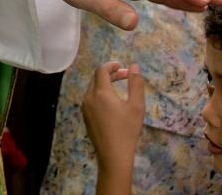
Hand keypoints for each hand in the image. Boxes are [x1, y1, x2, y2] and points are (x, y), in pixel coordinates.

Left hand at [82, 62, 144, 184]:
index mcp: (100, 93)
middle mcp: (88, 97)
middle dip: (109, 74)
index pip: (101, 71)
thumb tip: (134, 66)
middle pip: (96, 78)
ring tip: (119, 88)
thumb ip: (136, 84)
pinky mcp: (85, 117)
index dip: (111, 66)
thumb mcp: (136, 106)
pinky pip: (91, 99)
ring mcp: (85, 108)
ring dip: (104, 84)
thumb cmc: (127, 130)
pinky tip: (112, 102)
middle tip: (124, 76)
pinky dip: (100, 94)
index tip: (122, 66)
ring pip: (92, 88)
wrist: (113, 155)